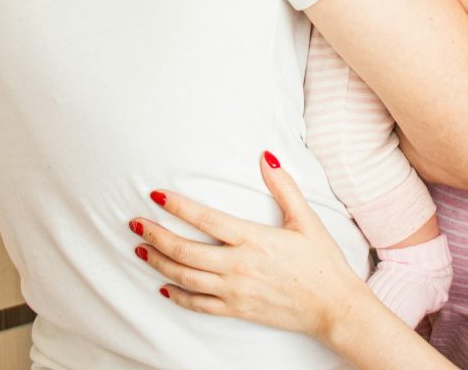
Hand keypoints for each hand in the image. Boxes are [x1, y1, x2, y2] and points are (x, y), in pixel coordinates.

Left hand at [130, 153, 363, 339]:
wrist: (332, 306)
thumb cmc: (321, 261)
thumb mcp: (306, 219)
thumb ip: (284, 187)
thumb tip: (266, 156)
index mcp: (254, 238)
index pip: (206, 219)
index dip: (178, 206)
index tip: (157, 196)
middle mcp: (238, 265)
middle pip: (186, 251)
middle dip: (157, 236)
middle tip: (135, 223)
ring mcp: (234, 291)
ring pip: (186, 277)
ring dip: (159, 263)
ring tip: (141, 249)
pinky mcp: (236, 310)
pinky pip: (198, 304)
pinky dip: (177, 295)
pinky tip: (164, 286)